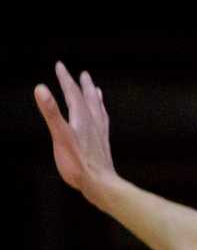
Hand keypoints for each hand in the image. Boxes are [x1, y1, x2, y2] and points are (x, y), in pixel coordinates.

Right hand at [34, 62, 121, 205]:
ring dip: (95, 99)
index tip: (60, 65)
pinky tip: (101, 119)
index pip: (72, 93)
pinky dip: (101, 116)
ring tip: (95, 90)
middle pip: (88, 99)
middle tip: (83, 73)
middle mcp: (93, 123)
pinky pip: (103, 124)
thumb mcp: (60, 136)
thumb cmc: (79, 164)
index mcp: (81, 118)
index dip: (65, 78)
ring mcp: (99, 134)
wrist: (101, 184)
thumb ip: (51, 112)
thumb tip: (40, 88)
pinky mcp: (102, 145)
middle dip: (82, 85)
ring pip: (98, 111)